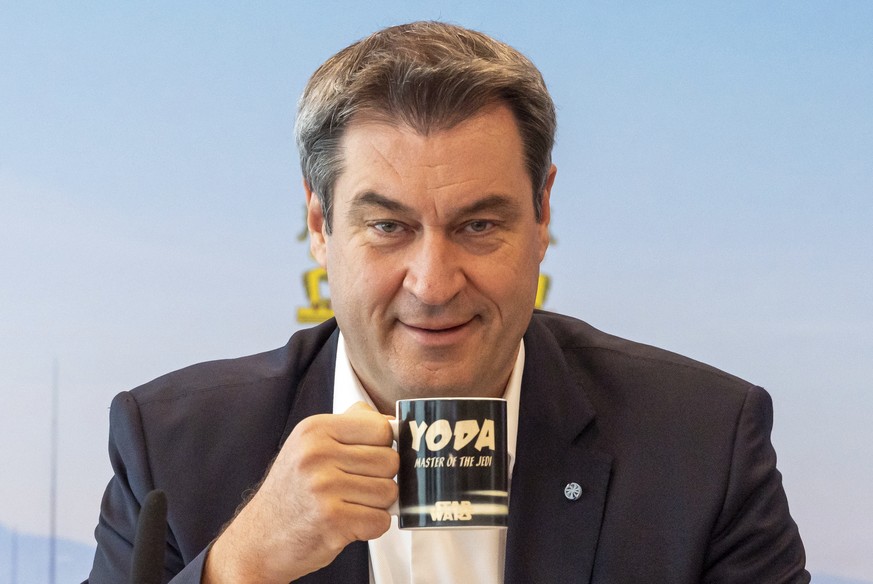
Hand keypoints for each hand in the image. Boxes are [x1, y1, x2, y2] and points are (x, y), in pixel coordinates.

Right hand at [203, 402, 398, 582]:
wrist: (259, 538)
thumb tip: (395, 423)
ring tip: (350, 505)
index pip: (380, 428)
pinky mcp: (332, 520)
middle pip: (389, 461)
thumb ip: (352, 426)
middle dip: (381, 478)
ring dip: (377, 504)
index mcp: (315, 429)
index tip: (369, 457)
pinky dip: (371, 526)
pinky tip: (349, 523)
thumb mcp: (311, 444)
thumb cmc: (293, 491)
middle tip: (355, 487)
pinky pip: (380, 521)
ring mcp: (323, 487)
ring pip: (389, 492)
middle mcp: (317, 454)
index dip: (383, 446)